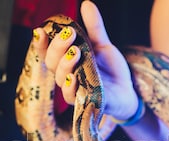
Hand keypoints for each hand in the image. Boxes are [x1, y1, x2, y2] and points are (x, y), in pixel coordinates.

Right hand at [33, 0, 138, 120]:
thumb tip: (87, 4)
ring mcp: (74, 89)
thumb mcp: (103, 46)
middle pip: (51, 62)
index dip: (41, 42)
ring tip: (76, 52)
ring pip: (60, 78)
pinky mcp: (84, 101)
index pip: (47, 51)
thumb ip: (94, 28)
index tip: (41, 30)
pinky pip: (71, 96)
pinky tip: (73, 77)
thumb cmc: (111, 71)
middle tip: (70, 34)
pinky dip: (70, 86)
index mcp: (66, 61)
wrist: (127, 92)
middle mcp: (66, 75)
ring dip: (65, 64)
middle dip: (57, 47)